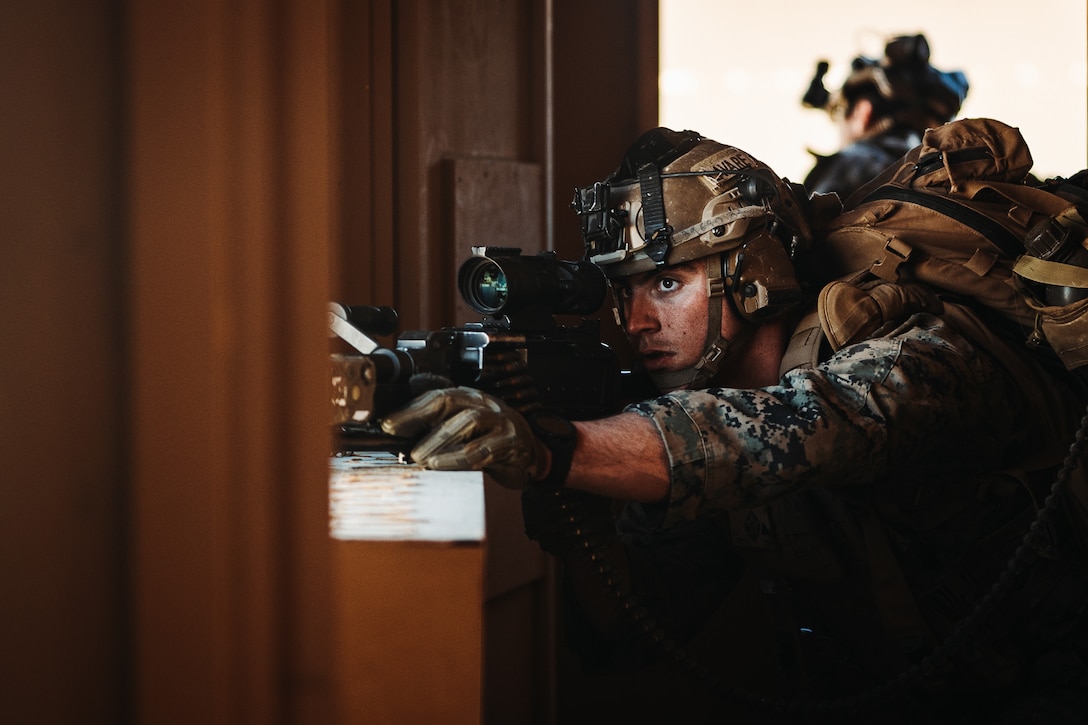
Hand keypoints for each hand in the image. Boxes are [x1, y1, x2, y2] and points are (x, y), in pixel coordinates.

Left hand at [380, 387, 548, 488]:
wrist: (533, 456)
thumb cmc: (493, 443)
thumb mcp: (465, 430)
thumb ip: (439, 424)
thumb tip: (400, 425)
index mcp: (470, 398)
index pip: (436, 394)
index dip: (409, 408)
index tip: (386, 423)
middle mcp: (484, 404)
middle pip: (449, 400)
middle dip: (418, 416)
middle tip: (395, 434)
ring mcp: (500, 421)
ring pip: (466, 422)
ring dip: (437, 440)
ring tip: (418, 457)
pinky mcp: (511, 442)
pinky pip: (482, 449)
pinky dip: (458, 457)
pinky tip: (441, 465)